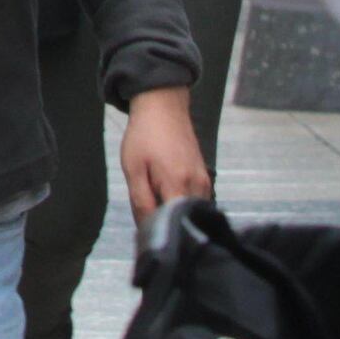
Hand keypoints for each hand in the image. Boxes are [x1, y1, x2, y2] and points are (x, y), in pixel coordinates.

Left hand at [118, 87, 210, 225]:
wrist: (163, 107)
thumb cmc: (145, 136)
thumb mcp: (134, 169)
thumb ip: (141, 202)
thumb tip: (146, 230)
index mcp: (179, 184)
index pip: (172, 225)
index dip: (156, 231)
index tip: (143, 229)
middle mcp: (198, 187)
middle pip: (183, 221)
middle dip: (164, 223)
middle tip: (146, 211)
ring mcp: (205, 183)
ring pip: (190, 214)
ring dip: (172, 213)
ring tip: (155, 198)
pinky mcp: (205, 179)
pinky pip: (194, 203)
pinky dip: (180, 205)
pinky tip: (165, 192)